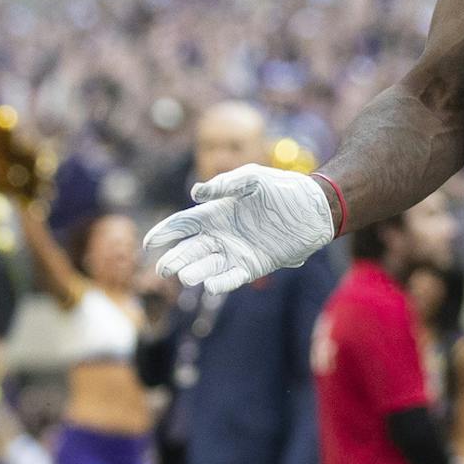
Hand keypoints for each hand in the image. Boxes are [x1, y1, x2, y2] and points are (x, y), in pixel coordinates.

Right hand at [145, 166, 334, 293]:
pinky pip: (233, 277)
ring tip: (185, 276)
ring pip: (208, 266)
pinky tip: (211, 286)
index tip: (149, 242)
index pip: (183, 225)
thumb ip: (225, 184)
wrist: (314, 207)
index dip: (165, 232)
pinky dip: (222, 282)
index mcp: (217, 213)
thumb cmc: (283, 188)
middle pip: (190, 250)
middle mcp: (222, 235)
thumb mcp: (253, 178)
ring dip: (196, 272)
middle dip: (175, 259)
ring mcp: (236, 252)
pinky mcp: (254, 266)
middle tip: (163, 269)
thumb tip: (195, 194)